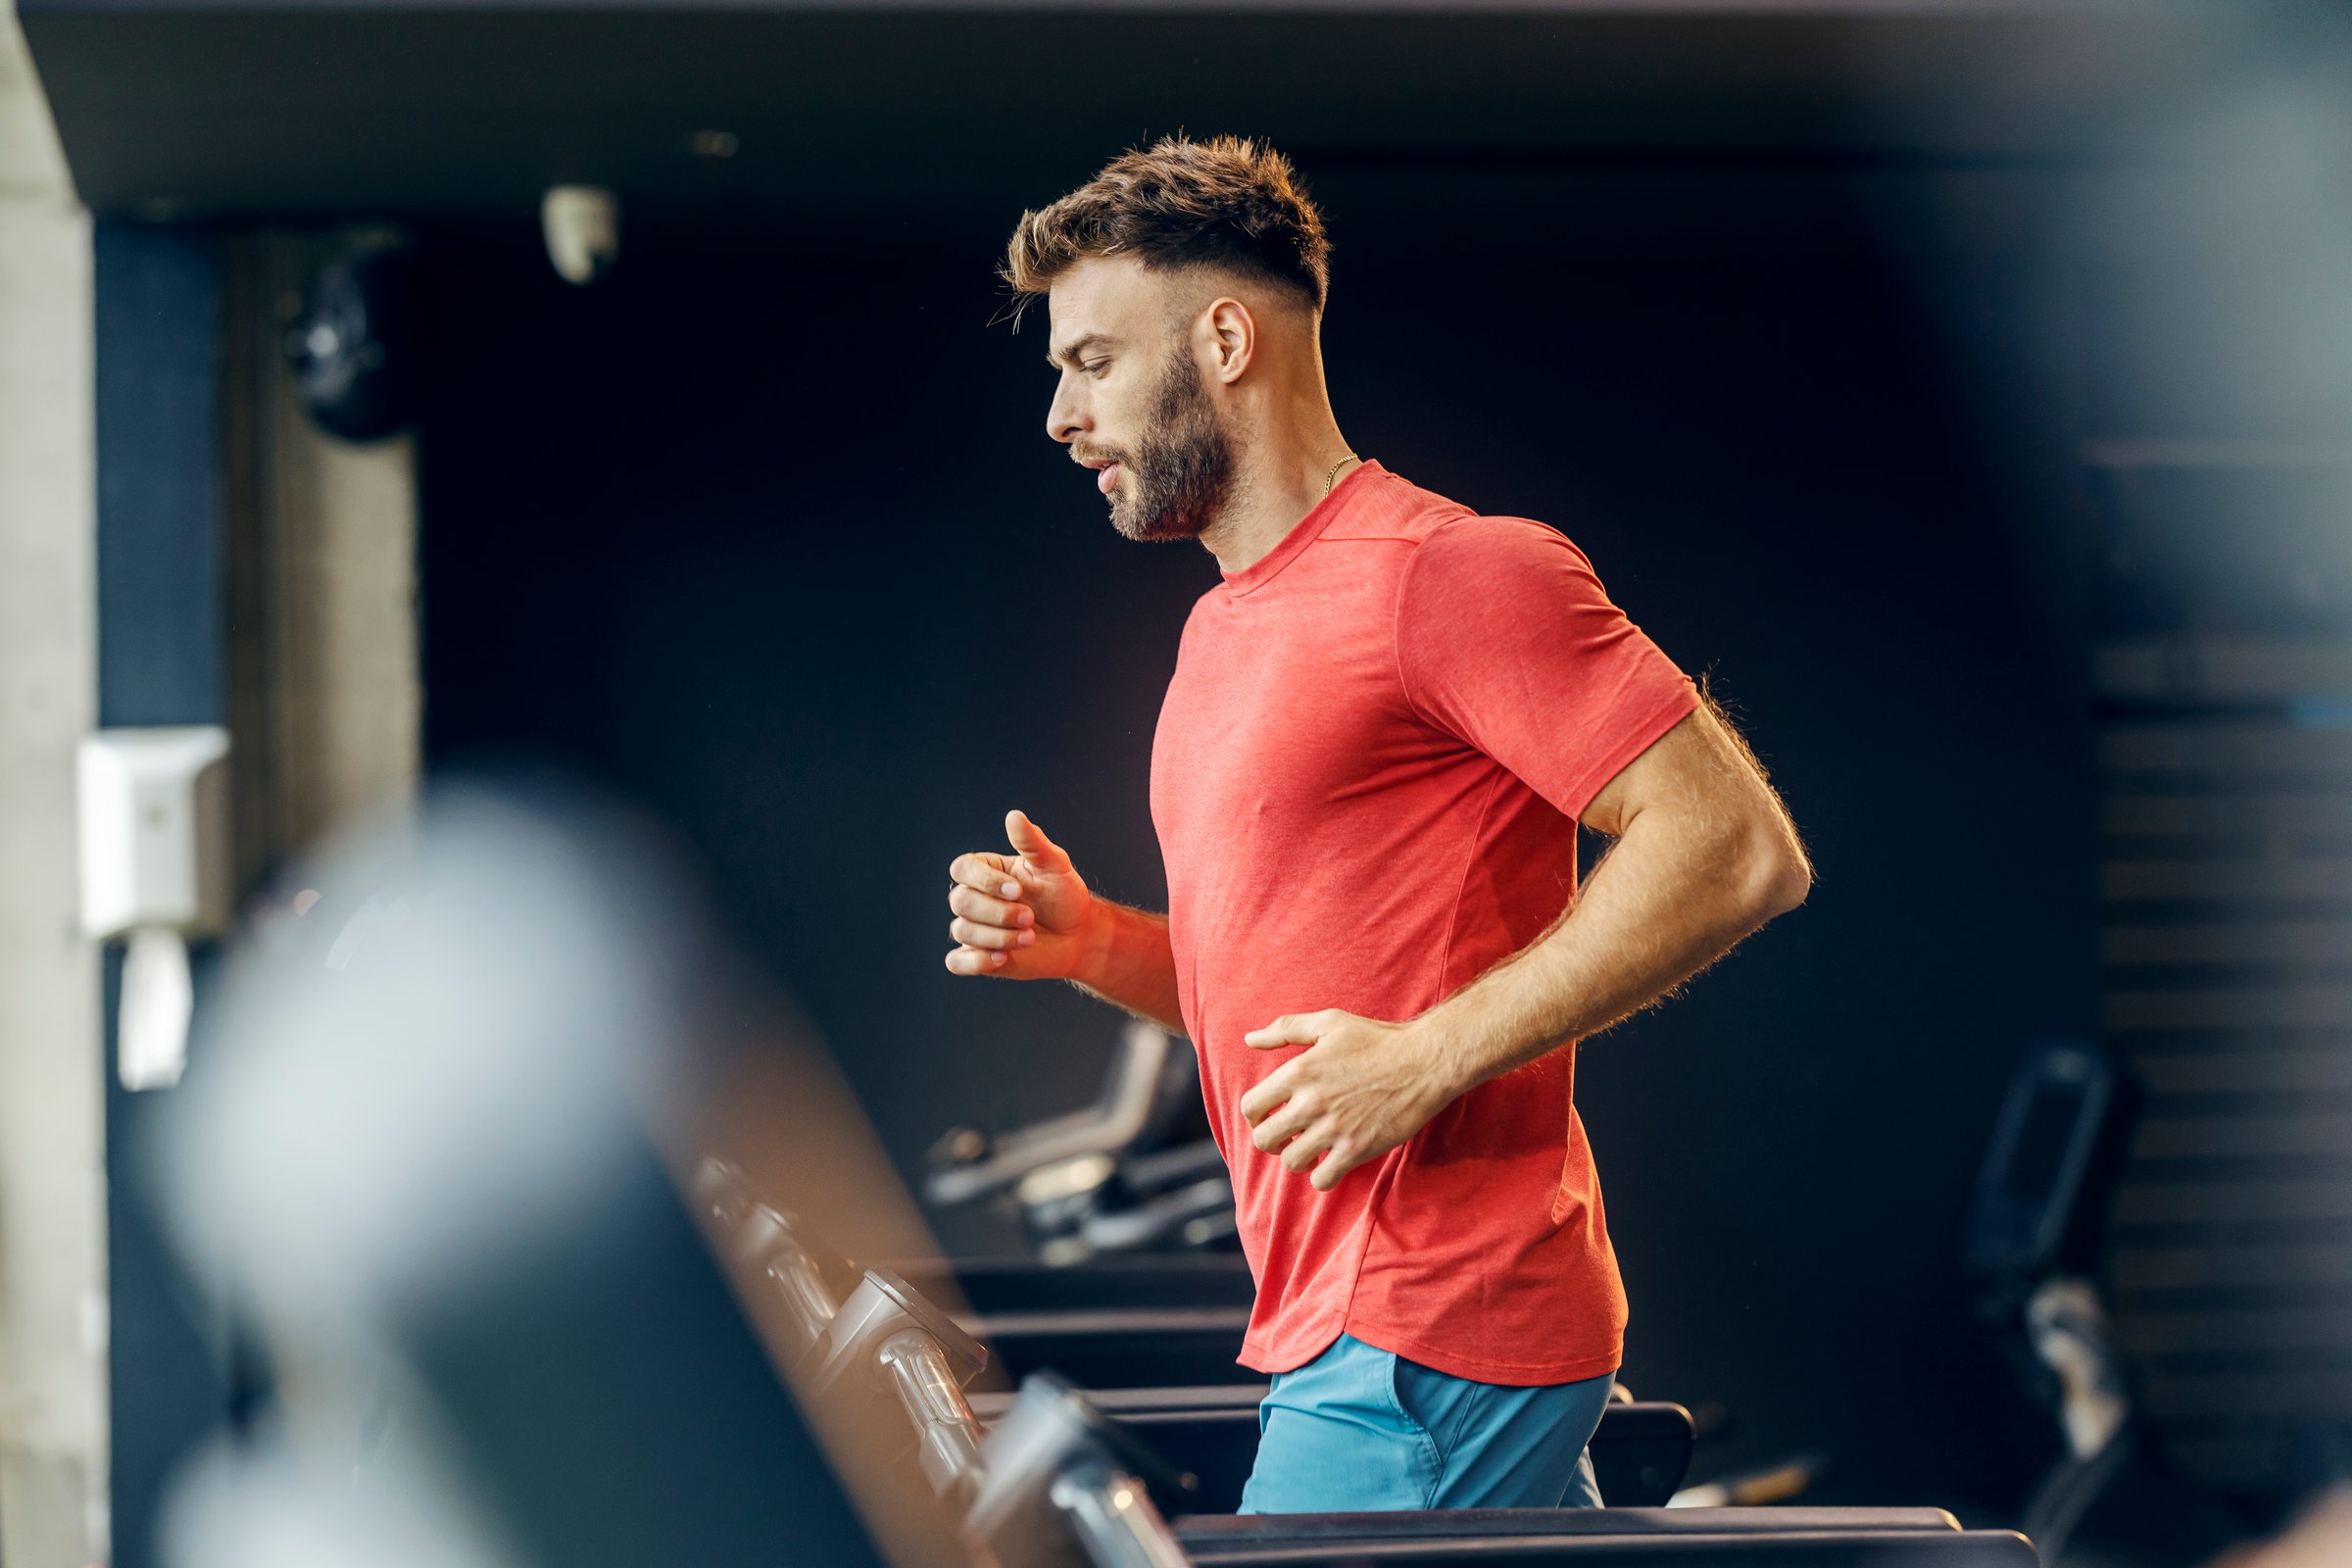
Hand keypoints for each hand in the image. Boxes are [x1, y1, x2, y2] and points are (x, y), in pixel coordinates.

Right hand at [944, 810, 1098, 980]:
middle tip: (1029, 917)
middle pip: (960, 901)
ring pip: (962, 931)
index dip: (985, 881)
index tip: (1018, 890)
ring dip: (998, 936)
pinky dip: (976, 961)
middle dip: (997, 912)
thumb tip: (1013, 816)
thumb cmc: (1065, 896)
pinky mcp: (978, 957)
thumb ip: (1032, 842)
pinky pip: (957, 962)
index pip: (962, 868)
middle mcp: (975, 898)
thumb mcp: (1055, 865)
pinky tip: (1002, 958)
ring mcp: (974, 928)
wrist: (1079, 936)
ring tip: (1030, 937)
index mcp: (986, 871)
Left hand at [1239, 1011, 1459, 1191]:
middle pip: (1264, 1140)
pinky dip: (1322, 1175)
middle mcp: (1311, 1103)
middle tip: (1286, 1137)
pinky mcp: (1357, 1149)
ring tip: (1310, 1149)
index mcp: (1298, 1072)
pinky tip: (1331, 1161)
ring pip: (1291, 1162)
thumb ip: (1285, 1029)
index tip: (1269, 1116)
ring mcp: (1334, 1128)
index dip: (1255, 1116)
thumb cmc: (1376, 1039)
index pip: (1251, 1107)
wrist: (1423, 1061)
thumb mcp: (1329, 1023)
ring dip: (1297, 1158)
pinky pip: (1322, 1179)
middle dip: (1271, 1141)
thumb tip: (1249, 1039)